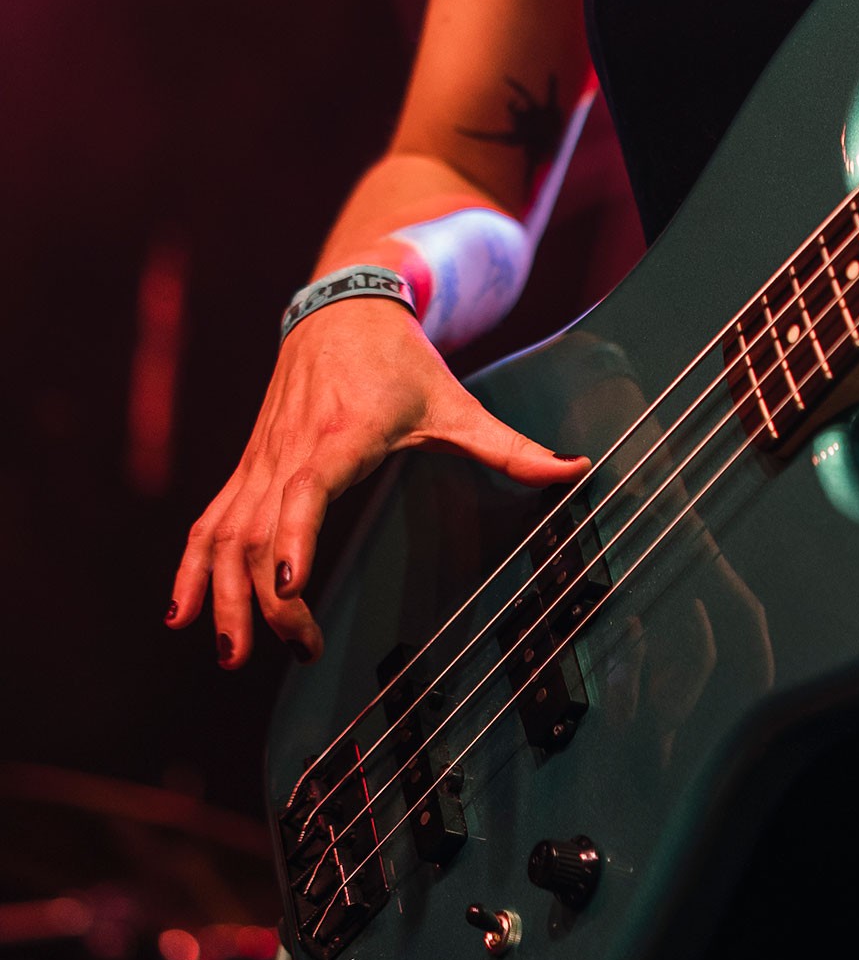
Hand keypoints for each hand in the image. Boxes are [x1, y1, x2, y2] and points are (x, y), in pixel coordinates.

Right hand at [165, 295, 587, 666]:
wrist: (345, 305)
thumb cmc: (402, 360)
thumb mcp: (457, 403)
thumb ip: (511, 446)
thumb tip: (577, 469)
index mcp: (344, 434)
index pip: (309, 489)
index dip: (295, 535)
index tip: (291, 583)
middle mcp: (292, 448)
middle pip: (258, 529)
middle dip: (263, 598)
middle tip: (292, 649)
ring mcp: (262, 459)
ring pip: (224, 531)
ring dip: (219, 594)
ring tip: (227, 653)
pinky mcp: (247, 467)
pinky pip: (209, 521)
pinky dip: (190, 567)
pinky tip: (180, 613)